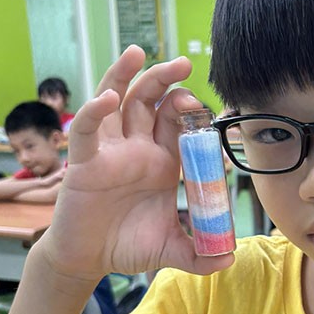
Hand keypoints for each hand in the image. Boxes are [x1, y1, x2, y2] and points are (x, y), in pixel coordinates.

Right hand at [39, 45, 233, 280]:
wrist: (89, 261)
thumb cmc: (127, 246)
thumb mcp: (171, 249)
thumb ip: (200, 255)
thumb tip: (229, 259)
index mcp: (162, 162)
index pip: (178, 124)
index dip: (191, 111)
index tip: (206, 109)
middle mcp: (137, 149)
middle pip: (151, 101)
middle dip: (166, 81)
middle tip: (184, 65)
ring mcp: (110, 151)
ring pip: (118, 102)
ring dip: (127, 75)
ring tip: (139, 53)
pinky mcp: (84, 162)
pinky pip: (87, 130)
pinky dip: (95, 111)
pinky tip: (108, 98)